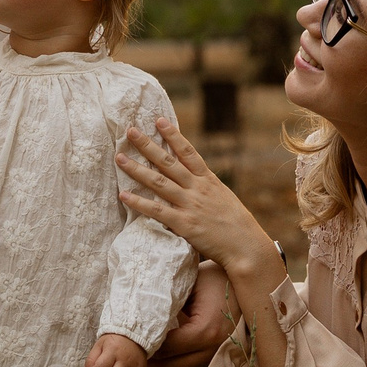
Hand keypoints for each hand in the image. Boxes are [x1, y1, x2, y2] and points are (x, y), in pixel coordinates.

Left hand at [117, 118, 283, 294]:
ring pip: (158, 182)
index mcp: (209, 181)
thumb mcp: (223, 199)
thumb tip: (194, 181)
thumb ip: (207, 189)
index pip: (188, 152)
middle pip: (168, 162)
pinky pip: (156, 210)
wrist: (247, 246)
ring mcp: (190, 205)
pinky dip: (138, 202)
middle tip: (131, 131)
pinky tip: (123, 194)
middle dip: (148, 145)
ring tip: (119, 157)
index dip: (173, 135)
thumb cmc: (237, 226)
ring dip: (137, 169)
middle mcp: (198, 188)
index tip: (159, 120)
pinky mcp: (184, 224)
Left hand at [139, 265, 231, 366]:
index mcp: (207, 331)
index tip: (129, 347)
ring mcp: (218, 363)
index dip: (146, 350)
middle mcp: (215, 351)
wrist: (246, 290)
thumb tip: (141, 321)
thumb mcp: (192, 287)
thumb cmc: (216, 283)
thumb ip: (170, 306)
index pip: (168, 347)